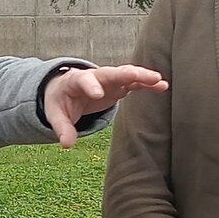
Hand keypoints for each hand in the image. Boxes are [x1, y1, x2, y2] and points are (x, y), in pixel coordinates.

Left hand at [43, 64, 167, 146]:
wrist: (65, 89)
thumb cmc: (60, 100)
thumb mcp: (56, 114)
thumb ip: (62, 127)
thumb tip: (66, 144)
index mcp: (76, 81)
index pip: (84, 80)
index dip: (91, 86)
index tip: (98, 94)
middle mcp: (96, 76)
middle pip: (111, 73)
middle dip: (125, 74)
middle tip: (139, 76)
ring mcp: (109, 80)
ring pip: (127, 75)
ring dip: (142, 77)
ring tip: (159, 80)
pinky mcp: (118, 86)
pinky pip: (135, 82)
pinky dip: (147, 83)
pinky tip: (163, 85)